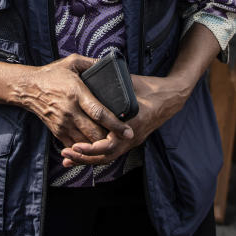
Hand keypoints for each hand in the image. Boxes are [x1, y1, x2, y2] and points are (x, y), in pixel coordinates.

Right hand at [18, 54, 133, 148]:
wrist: (28, 88)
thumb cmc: (52, 74)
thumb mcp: (71, 62)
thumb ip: (91, 62)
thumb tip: (109, 63)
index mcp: (76, 93)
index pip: (100, 113)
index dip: (116, 125)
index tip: (129, 132)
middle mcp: (70, 111)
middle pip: (95, 133)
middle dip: (111, 138)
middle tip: (124, 138)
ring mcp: (63, 124)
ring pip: (86, 143)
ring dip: (100, 144)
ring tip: (112, 142)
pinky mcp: (57, 132)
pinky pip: (75, 146)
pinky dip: (86, 148)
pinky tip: (95, 143)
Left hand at [59, 73, 190, 167]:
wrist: (170, 97)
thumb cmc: (150, 88)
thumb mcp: (130, 83)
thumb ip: (111, 85)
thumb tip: (89, 76)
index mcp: (132, 124)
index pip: (110, 144)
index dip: (92, 148)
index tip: (76, 146)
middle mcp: (132, 137)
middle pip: (106, 156)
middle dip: (84, 157)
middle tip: (65, 154)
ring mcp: (132, 140)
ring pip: (108, 157)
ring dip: (87, 159)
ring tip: (67, 158)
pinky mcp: (130, 140)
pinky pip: (111, 152)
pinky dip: (96, 155)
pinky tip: (81, 154)